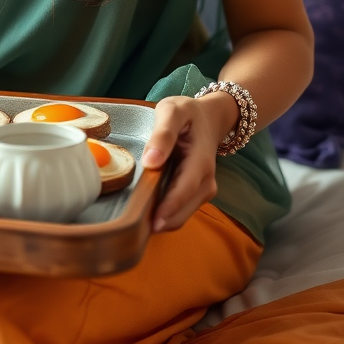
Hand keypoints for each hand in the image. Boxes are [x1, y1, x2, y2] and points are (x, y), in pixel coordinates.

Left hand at [140, 92, 237, 232]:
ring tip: (136, 227)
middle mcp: (206, 180)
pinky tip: (146, 216)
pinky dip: (166, 215)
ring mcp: (202, 188)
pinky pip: (180, 209)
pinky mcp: (196, 192)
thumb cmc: (188, 113)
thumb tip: (150, 161)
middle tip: (134, 231)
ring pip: (182, 214)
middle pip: (184, 209)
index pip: (184, 190)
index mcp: (201, 161)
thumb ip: (162, 134)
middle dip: (162, 221)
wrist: (209, 117)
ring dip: (163, 221)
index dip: (169, 207)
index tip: (152, 221)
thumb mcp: (173, 111)